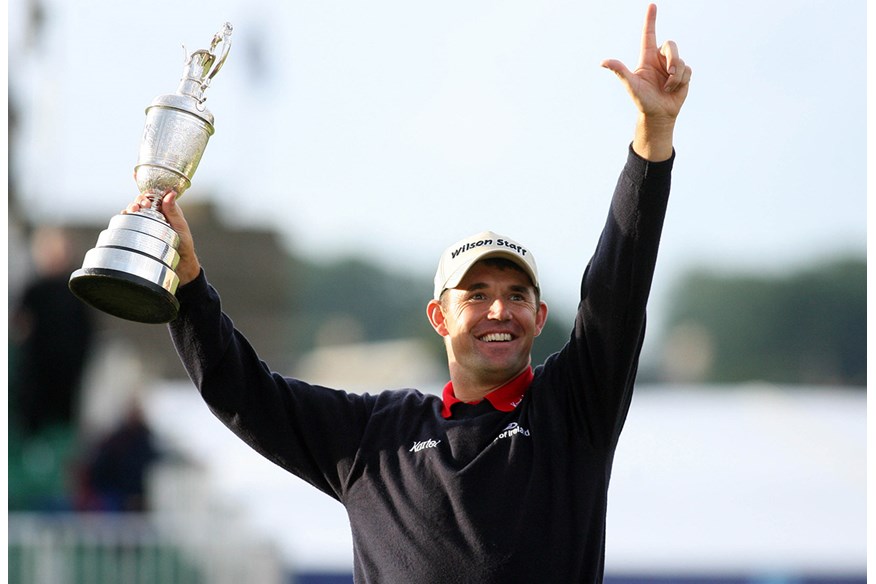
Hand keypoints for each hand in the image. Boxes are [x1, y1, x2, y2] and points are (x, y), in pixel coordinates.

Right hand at [123, 192, 200, 285]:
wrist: (180, 265)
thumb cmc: (184, 245)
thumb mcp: (180, 227)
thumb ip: (174, 211)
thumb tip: (170, 193)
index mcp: (167, 209)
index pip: (154, 194)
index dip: (146, 188)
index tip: (139, 183)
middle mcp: (155, 214)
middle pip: (142, 201)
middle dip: (139, 199)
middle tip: (142, 204)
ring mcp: (147, 223)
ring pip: (134, 210)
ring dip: (131, 207)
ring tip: (133, 210)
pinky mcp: (139, 232)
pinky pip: (129, 223)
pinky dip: (125, 218)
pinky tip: (125, 217)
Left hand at [601, 4, 691, 159]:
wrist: (658, 114)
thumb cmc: (643, 100)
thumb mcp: (631, 85)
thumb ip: (620, 71)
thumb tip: (603, 62)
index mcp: (647, 58)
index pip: (648, 35)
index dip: (650, 20)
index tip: (651, 6)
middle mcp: (660, 59)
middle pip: (671, 44)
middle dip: (673, 59)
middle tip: (669, 74)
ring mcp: (672, 66)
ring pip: (681, 60)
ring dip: (675, 76)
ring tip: (667, 88)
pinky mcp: (683, 74)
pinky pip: (688, 70)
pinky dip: (681, 81)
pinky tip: (674, 89)